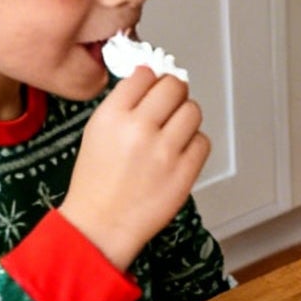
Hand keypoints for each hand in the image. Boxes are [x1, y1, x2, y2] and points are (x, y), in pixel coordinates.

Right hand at [64, 68, 208, 270]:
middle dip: (174, 92)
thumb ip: (124, 104)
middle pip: (174, 87)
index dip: (152, 78)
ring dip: (186, 117)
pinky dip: (194, 144)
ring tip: (173, 131)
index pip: (144, 75)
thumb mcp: (97, 132)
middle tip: (170, 103)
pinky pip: (203, 141)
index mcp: (112, 116)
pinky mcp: (184, 172)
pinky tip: (179, 153)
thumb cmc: (97, 183)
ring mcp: (164, 151)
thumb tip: (151, 79)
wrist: (101, 225)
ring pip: (193, 111)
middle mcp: (139, 128)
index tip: (154, 84)